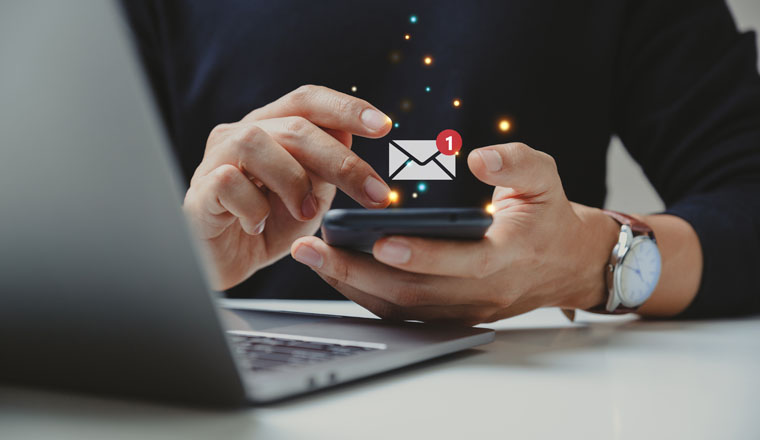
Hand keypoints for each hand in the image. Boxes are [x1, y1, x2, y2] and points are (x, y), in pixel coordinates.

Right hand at [183, 85, 392, 289]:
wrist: (225, 263)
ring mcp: (215, 160)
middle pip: (294, 126)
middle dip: (341, 161)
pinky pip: (228, 182)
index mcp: (270, 127)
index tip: (384, 126)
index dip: (346, 107)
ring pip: (255, 142)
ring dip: (293, 180)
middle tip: (375, 194)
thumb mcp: (309, 196)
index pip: (307, 101)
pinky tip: (259, 226)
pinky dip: (254, 208)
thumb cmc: (267, 225)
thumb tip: (348, 136)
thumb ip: (325, 168)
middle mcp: (240, 134)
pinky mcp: (198, 192)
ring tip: (307, 213)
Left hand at [291, 142, 619, 324]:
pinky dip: (364, 294)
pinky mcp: (449, 315)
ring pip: (401, 308)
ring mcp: (463, 310)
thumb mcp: (545, 178)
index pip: (464, 263)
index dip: (423, 255)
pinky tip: (334, 271)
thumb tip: (478, 157)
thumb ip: (516, 163)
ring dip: (352, 285)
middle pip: (415, 293)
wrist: (566, 264)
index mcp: (508, 257)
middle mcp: (482, 293)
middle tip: (312, 249)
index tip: (381, 240)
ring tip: (311, 257)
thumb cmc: (548, 216)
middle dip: (358, 273)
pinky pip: (401, 311)